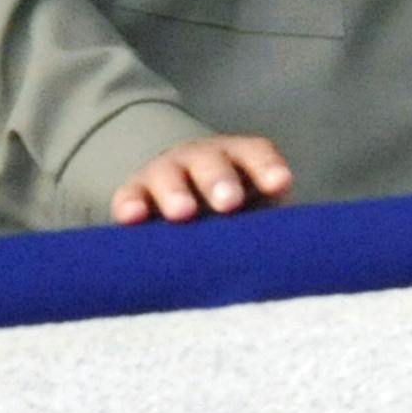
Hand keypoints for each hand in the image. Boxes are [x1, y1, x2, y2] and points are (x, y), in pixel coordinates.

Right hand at [112, 135, 292, 224]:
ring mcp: (165, 172)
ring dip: (177, 192)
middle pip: (212, 162)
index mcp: (238, 158)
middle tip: (229, 202)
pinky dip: (131, 205)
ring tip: (184, 213)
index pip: (255, 154)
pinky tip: (133, 218)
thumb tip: (282, 258)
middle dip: (221, 180)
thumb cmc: (227, 211)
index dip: (267, 168)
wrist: (178, 196)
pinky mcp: (133, 193)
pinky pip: (129, 196)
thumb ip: (265, 226)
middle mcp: (202, 158)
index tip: (280, 185)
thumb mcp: (251, 210)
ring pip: (169, 175)